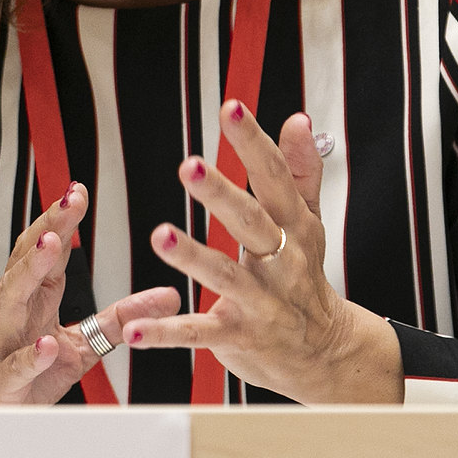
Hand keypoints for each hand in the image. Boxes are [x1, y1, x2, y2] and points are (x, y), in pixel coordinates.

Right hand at [0, 182, 179, 405]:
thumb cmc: (22, 375)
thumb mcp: (79, 345)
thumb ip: (120, 319)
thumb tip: (169, 296)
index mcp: (32, 300)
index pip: (45, 251)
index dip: (61, 220)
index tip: (78, 190)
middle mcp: (13, 314)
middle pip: (28, 263)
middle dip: (49, 229)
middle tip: (70, 201)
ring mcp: (2, 346)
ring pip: (11, 302)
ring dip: (30, 272)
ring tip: (51, 246)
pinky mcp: (0, 384)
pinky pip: (14, 367)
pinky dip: (29, 356)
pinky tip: (45, 344)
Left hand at [122, 102, 402, 403]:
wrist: (323, 350)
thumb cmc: (305, 276)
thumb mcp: (309, 221)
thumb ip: (300, 170)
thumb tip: (298, 119)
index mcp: (293, 226)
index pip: (274, 176)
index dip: (253, 142)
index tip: (231, 107)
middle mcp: (281, 260)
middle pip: (251, 222)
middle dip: (221, 194)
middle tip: (189, 166)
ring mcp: (261, 301)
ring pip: (225, 275)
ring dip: (192, 256)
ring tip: (160, 235)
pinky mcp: (239, 336)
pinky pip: (199, 332)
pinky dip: (166, 332)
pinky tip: (133, 329)